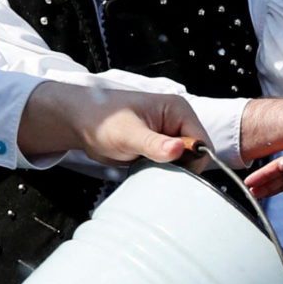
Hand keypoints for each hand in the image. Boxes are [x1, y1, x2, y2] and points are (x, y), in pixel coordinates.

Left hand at [16, 82, 203, 166]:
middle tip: (156, 168)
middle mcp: (177, 122)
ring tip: (147, 166)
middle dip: (181, 166)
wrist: (79, 123)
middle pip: (197, 154)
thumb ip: (155, 144)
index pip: (202, 142)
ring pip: (184, 163)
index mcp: (178, 110)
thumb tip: (180, 149)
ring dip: (170, 170)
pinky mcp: (160, 148)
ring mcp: (169, 136)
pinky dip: (161, 172)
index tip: (174, 169)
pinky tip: (145, 168)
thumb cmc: (101, 119)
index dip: (194, 159)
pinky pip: (171, 166)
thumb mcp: (128, 134)